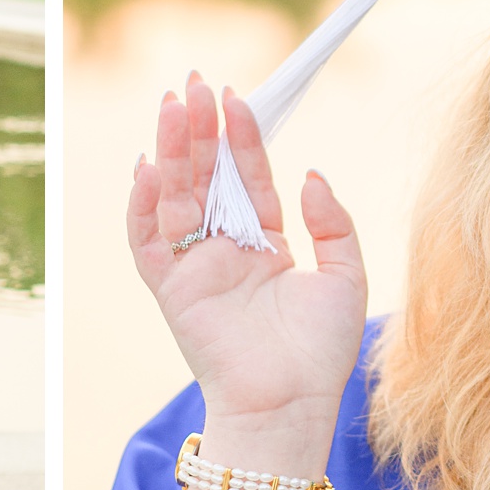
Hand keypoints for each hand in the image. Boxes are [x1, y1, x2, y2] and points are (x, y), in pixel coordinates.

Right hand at [126, 75, 367, 468]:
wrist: (289, 407)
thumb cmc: (320, 354)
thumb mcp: (346, 278)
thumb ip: (332, 223)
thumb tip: (311, 174)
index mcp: (264, 246)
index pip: (248, 177)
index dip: (242, 137)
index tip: (237, 96)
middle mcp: (225, 251)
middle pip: (205, 177)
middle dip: (198, 130)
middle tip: (194, 83)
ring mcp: (194, 268)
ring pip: (175, 197)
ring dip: (170, 151)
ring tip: (171, 106)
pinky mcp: (171, 291)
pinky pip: (148, 242)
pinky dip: (142, 206)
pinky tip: (147, 169)